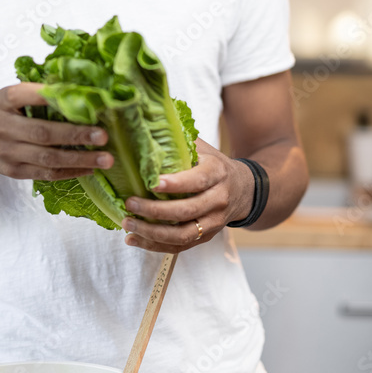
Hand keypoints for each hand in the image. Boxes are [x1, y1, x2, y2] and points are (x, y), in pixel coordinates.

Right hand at [0, 82, 112, 180]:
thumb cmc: (7, 112)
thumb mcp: (14, 96)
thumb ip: (40, 92)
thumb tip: (82, 89)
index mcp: (4, 100)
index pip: (27, 95)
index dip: (51, 97)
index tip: (80, 98)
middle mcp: (1, 126)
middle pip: (42, 132)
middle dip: (76, 135)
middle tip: (104, 136)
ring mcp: (6, 152)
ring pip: (47, 158)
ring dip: (80, 159)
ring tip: (105, 159)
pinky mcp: (14, 171)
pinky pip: (46, 173)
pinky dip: (71, 172)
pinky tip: (90, 169)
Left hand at [120, 138, 253, 252]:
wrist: (244, 190)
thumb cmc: (214, 164)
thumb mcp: (203, 148)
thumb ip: (179, 141)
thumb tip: (147, 126)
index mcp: (217, 173)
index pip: (197, 181)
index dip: (176, 184)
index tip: (152, 183)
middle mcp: (218, 199)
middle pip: (186, 211)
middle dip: (155, 211)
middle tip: (129, 204)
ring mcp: (214, 222)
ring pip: (182, 234)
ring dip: (152, 233)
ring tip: (127, 224)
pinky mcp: (206, 237)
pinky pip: (180, 247)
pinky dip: (155, 246)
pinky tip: (134, 239)